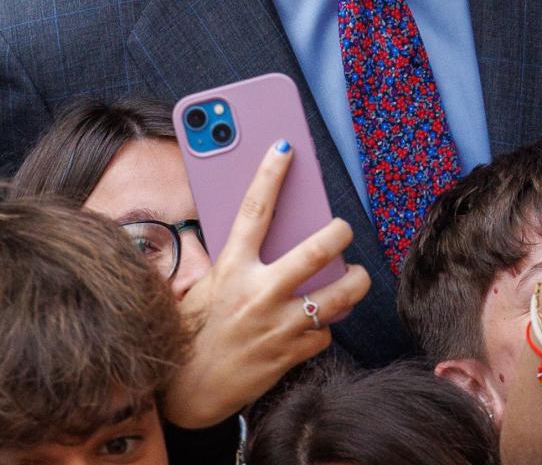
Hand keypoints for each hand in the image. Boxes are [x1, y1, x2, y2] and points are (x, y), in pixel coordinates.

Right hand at [161, 139, 371, 428]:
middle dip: (339, 231)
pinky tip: (314, 322)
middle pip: (318, 250)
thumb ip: (227, 262)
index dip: (271, 174)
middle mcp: (259, 293)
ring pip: (341, 293)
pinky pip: (326, 331)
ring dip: (354, 281)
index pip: (254, 210)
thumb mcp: (199, 289)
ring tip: (353, 276)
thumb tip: (249, 232)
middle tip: (343, 227)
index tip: (284, 147)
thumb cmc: (189, 334)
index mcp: (231, 270)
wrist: (187, 394)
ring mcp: (280, 325)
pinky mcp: (293, 354)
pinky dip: (325, 324)